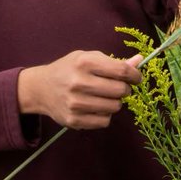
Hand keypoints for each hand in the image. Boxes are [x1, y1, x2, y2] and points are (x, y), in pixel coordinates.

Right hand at [17, 51, 141, 129]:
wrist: (40, 88)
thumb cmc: (69, 69)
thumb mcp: (88, 58)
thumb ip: (113, 61)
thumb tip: (140, 61)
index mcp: (84, 62)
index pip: (121, 70)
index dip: (134, 75)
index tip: (136, 78)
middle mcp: (79, 82)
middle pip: (120, 90)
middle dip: (124, 89)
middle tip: (118, 87)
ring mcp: (76, 103)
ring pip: (115, 107)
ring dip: (115, 102)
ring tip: (105, 97)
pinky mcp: (74, 120)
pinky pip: (105, 121)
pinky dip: (105, 115)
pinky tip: (96, 107)